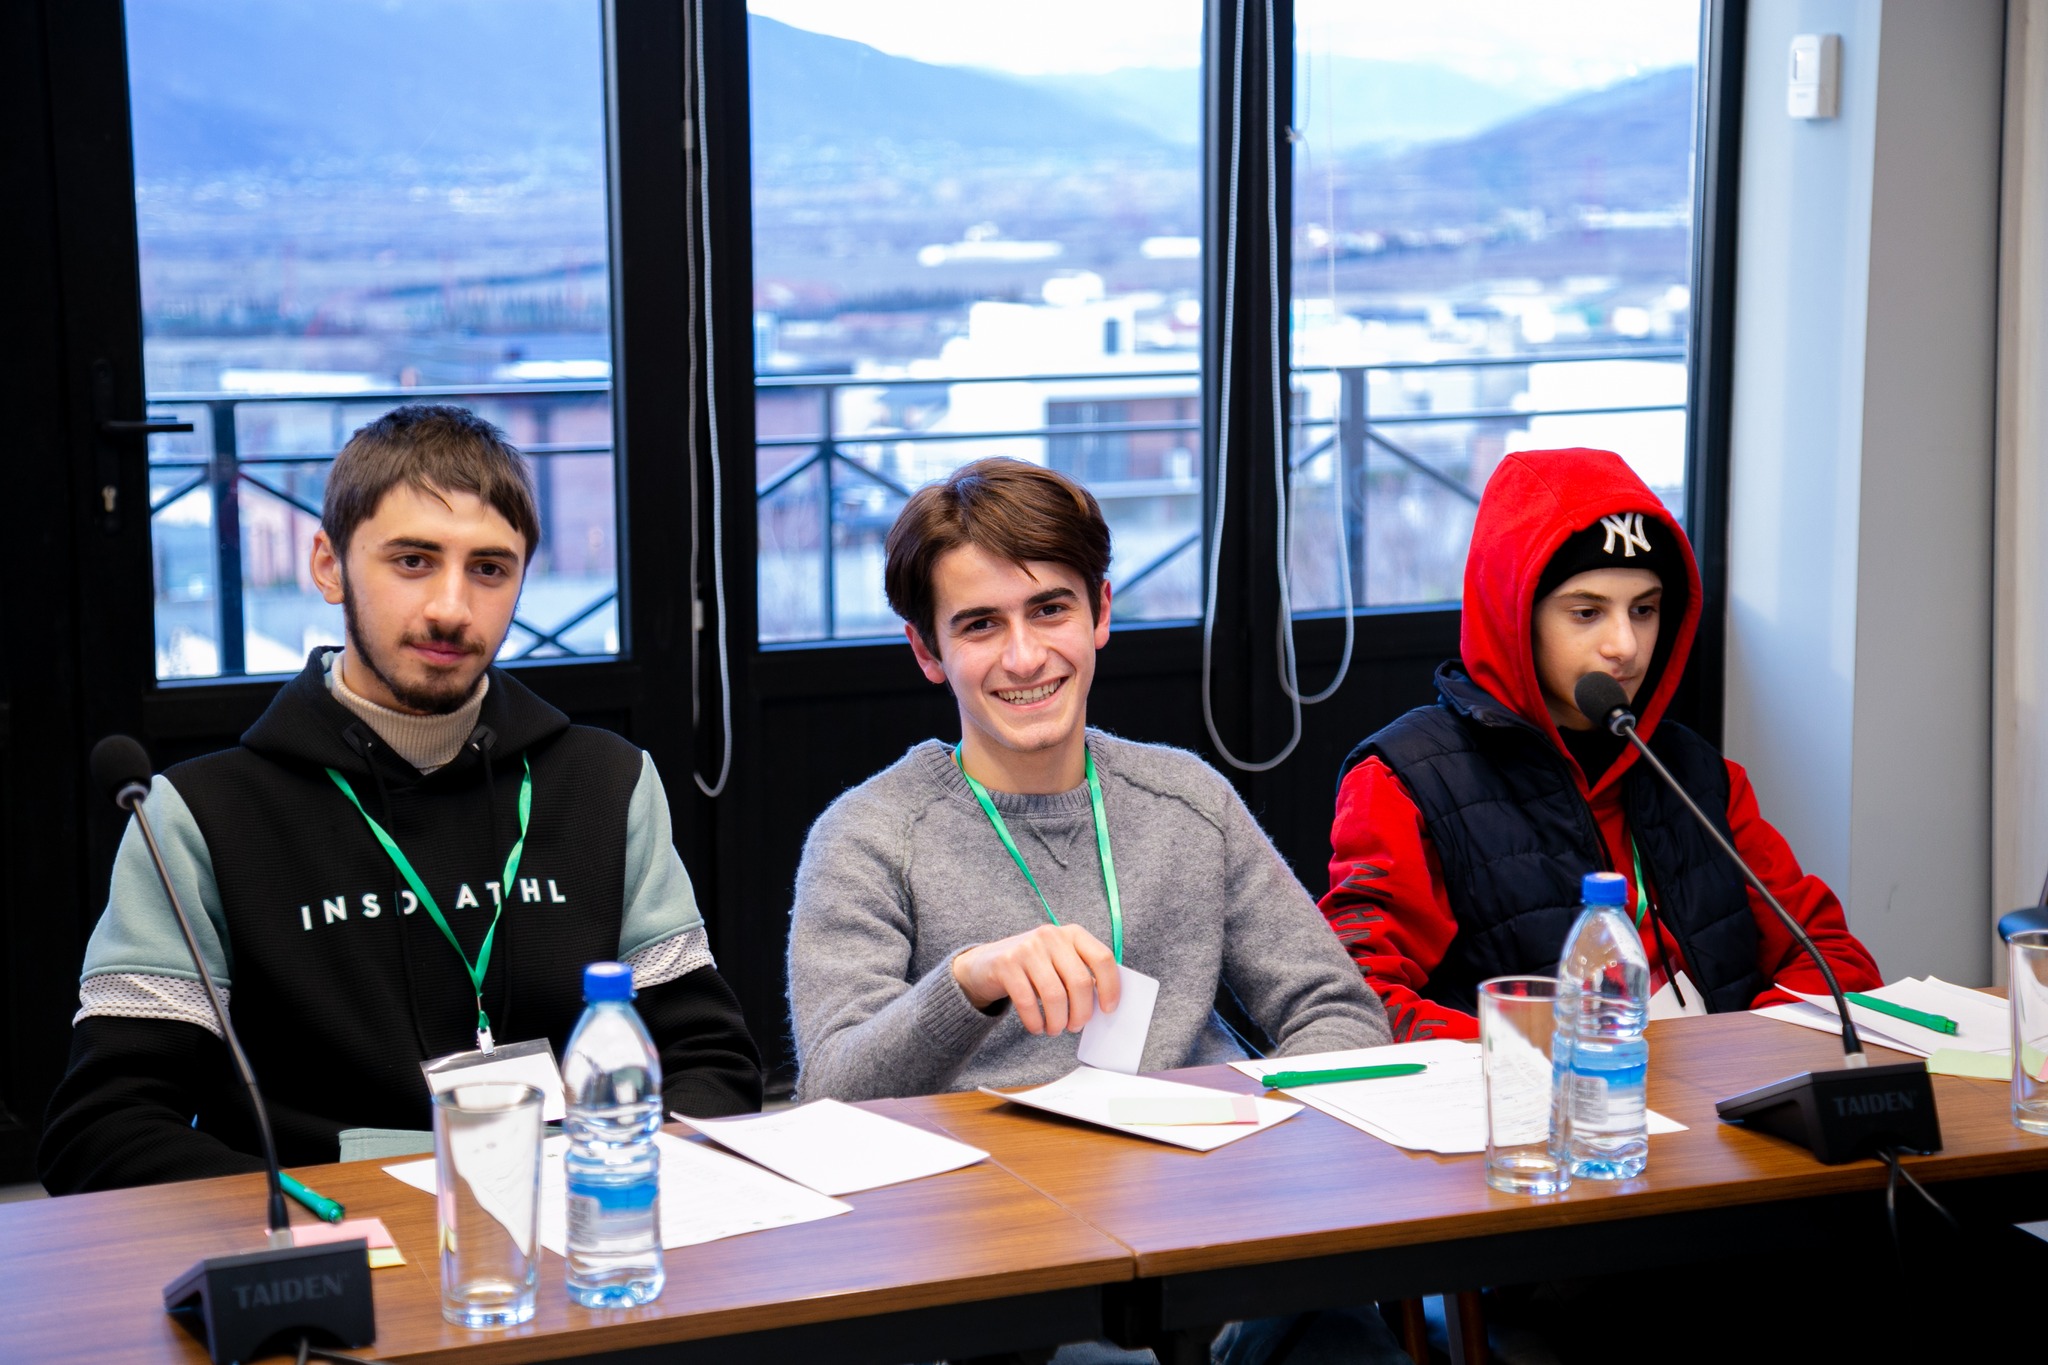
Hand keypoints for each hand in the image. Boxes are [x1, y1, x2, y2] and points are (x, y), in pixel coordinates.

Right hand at [951, 924, 1121, 1034]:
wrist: (986, 963)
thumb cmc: (1033, 968)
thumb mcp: (1060, 962)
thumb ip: (1081, 976)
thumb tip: (1103, 1006)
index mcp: (1072, 934)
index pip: (1102, 959)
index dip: (1111, 987)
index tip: (1108, 1010)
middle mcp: (1051, 936)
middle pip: (1080, 982)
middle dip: (1082, 1013)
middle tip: (1075, 1026)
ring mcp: (1027, 948)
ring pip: (1055, 995)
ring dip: (1058, 1021)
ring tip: (1055, 1029)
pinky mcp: (1006, 964)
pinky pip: (1027, 1002)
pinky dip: (1035, 1022)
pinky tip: (1037, 1027)